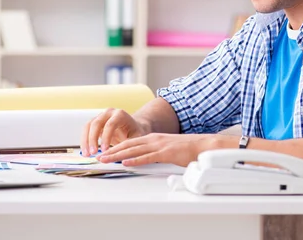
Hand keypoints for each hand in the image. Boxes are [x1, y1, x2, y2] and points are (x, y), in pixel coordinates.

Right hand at [80, 108, 148, 156]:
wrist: (132, 128)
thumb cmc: (135, 132)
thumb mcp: (136, 137)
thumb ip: (129, 144)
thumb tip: (122, 154)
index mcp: (120, 114)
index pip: (110, 124)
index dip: (106, 137)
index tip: (104, 150)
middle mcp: (108, 113)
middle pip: (96, 123)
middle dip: (93, 139)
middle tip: (93, 153)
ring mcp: (100, 117)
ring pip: (88, 126)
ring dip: (86, 140)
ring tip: (87, 154)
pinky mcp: (95, 123)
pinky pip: (86, 130)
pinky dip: (85, 141)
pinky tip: (86, 151)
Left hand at [97, 133, 217, 166]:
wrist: (203, 145)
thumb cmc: (187, 149)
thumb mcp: (167, 149)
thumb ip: (155, 154)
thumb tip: (145, 160)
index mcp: (154, 138)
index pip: (130, 142)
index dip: (115, 147)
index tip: (105, 152)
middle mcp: (154, 140)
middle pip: (128, 145)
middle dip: (111, 150)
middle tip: (99, 156)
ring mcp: (159, 145)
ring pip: (134, 150)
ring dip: (118, 155)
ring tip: (106, 159)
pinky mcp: (166, 153)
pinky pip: (148, 157)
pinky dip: (135, 160)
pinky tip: (126, 162)